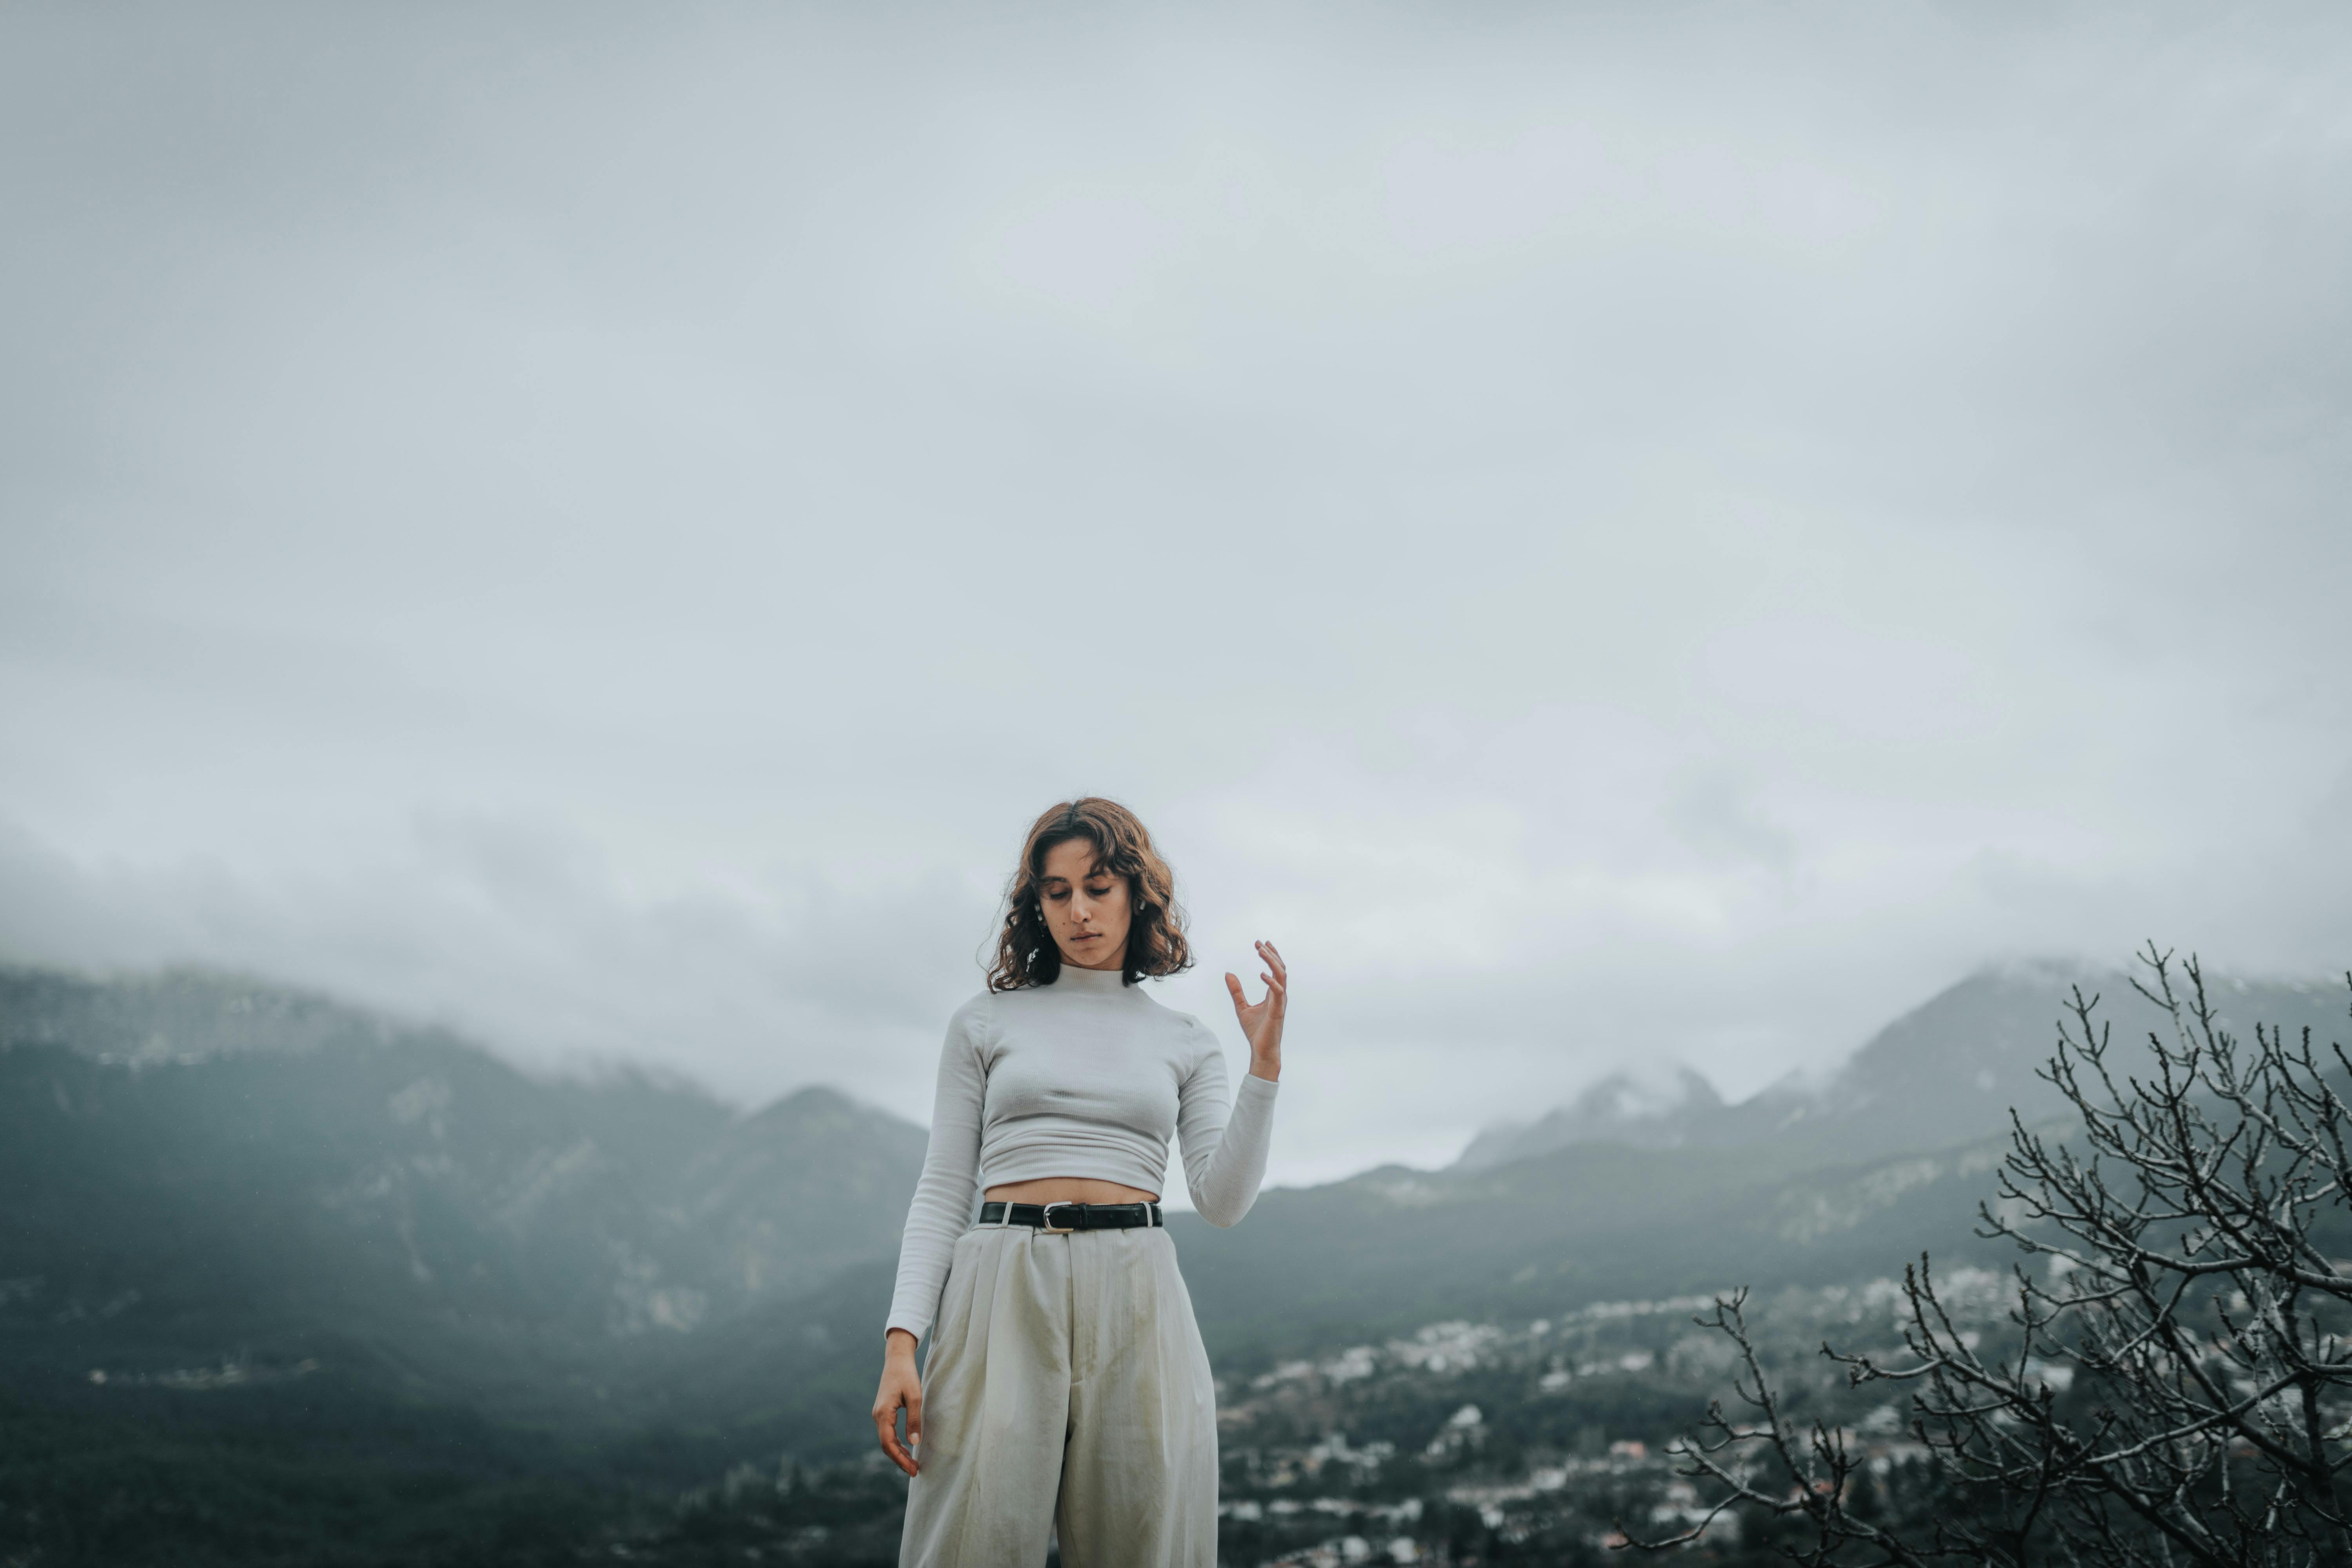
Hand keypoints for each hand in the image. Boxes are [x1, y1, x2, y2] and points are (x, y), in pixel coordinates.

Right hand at [872, 1329, 921, 1477]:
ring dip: (898, 1453)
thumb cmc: (907, 1375)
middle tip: (914, 1471)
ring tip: (912, 1464)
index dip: (899, 1459)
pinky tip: (907, 1449)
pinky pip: (888, 1433)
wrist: (897, 1358)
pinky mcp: (883, 1412)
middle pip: (886, 1445)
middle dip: (899, 1460)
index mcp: (883, 1413)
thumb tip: (914, 1443)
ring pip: (886, 1440)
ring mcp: (879, 1414)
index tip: (911, 1469)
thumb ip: (914, 1420)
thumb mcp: (915, 1397)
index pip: (888, 1443)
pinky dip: (897, 1444)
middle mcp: (877, 1416)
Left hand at [1223, 940, 1287, 1080]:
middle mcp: (1279, 996)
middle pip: (1281, 969)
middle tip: (1260, 943)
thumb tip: (1228, 974)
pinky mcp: (1278, 1011)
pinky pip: (1279, 992)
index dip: (1270, 955)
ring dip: (1272, 962)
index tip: (1260, 944)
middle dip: (1271, 954)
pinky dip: (1272, 982)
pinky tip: (1262, 974)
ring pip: (1282, 976)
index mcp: (1273, 994)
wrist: (1261, 1050)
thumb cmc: (1255, 1031)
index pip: (1275, 970)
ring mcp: (1280, 1003)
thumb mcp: (1241, 1007)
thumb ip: (1236, 991)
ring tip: (1261, 951)